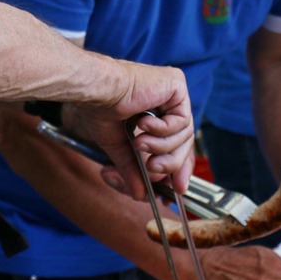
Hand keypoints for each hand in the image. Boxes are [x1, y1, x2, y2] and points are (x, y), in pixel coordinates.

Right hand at [63, 58, 194, 199]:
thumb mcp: (119, 147)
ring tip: (139, 144)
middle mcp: (169, 100)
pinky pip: (182, 120)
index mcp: (156, 111)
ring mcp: (174, 91)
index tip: (175, 189)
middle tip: (154, 170)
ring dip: (162, 146)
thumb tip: (140, 195)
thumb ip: (132, 168)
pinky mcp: (177, 84)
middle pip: (185, 141)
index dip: (178, 168)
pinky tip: (142, 125)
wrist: (95, 91)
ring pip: (185, 134)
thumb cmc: (99, 110)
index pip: (178, 143)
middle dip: (172, 163)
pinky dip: (162, 129)